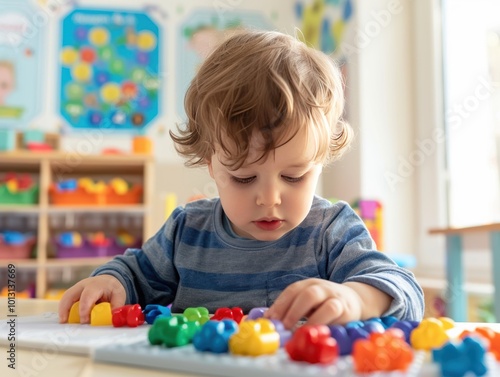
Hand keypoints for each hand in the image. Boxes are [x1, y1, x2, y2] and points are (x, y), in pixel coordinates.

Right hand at [58, 275, 125, 323]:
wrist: (108, 280)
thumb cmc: (112, 289)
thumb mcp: (119, 295)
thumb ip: (116, 307)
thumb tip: (112, 318)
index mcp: (96, 286)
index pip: (87, 296)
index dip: (84, 309)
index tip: (85, 321)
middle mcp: (83, 285)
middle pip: (70, 295)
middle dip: (66, 308)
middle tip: (64, 322)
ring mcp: (76, 288)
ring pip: (65, 297)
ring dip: (62, 310)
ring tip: (63, 323)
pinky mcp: (73, 293)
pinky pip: (66, 301)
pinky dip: (64, 310)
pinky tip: (66, 319)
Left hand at [265, 278, 391, 329]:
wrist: (355, 300)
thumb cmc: (324, 304)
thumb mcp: (308, 302)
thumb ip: (292, 308)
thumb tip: (269, 319)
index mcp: (308, 284)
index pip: (292, 290)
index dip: (280, 304)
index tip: (270, 318)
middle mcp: (321, 287)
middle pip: (306, 293)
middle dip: (292, 310)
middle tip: (283, 325)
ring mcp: (334, 297)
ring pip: (323, 303)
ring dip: (310, 318)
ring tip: (298, 331)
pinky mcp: (346, 309)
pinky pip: (335, 313)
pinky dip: (324, 322)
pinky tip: (316, 332)